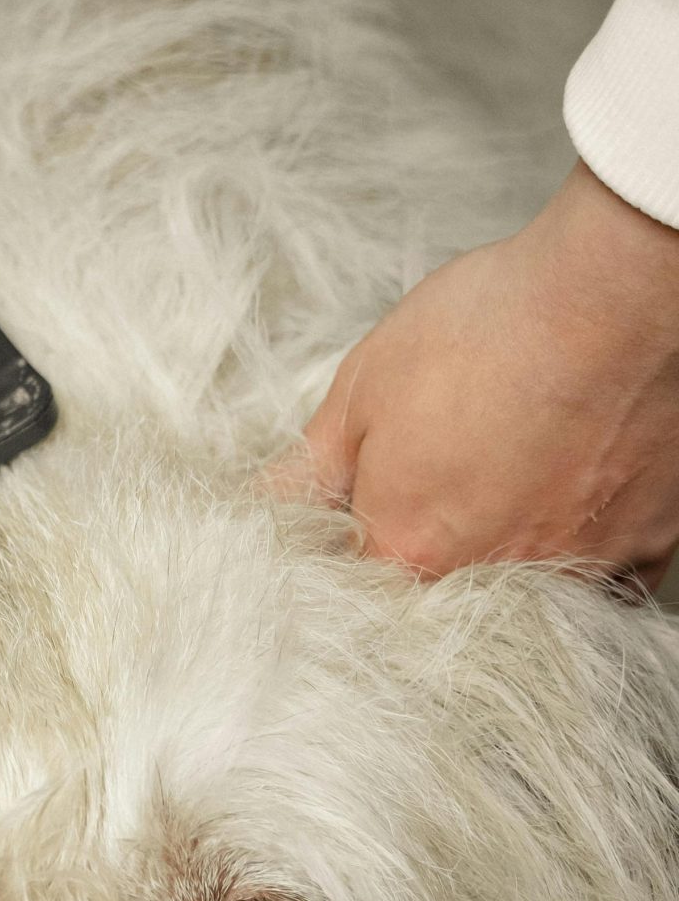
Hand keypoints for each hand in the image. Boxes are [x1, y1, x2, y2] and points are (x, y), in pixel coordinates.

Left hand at [289, 163, 678, 587]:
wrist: (613, 293)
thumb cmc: (489, 329)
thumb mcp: (364, 387)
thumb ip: (311, 468)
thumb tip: (260, 506)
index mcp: (409, 550)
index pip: (359, 596)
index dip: (352, 565)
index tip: (358, 532)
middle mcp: (490, 579)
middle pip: (445, 607)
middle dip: (429, 571)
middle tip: (443, 505)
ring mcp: (576, 569)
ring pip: (530, 601)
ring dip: (510, 571)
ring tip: (509, 508)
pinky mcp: (646, 547)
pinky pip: (611, 584)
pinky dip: (590, 561)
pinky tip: (574, 521)